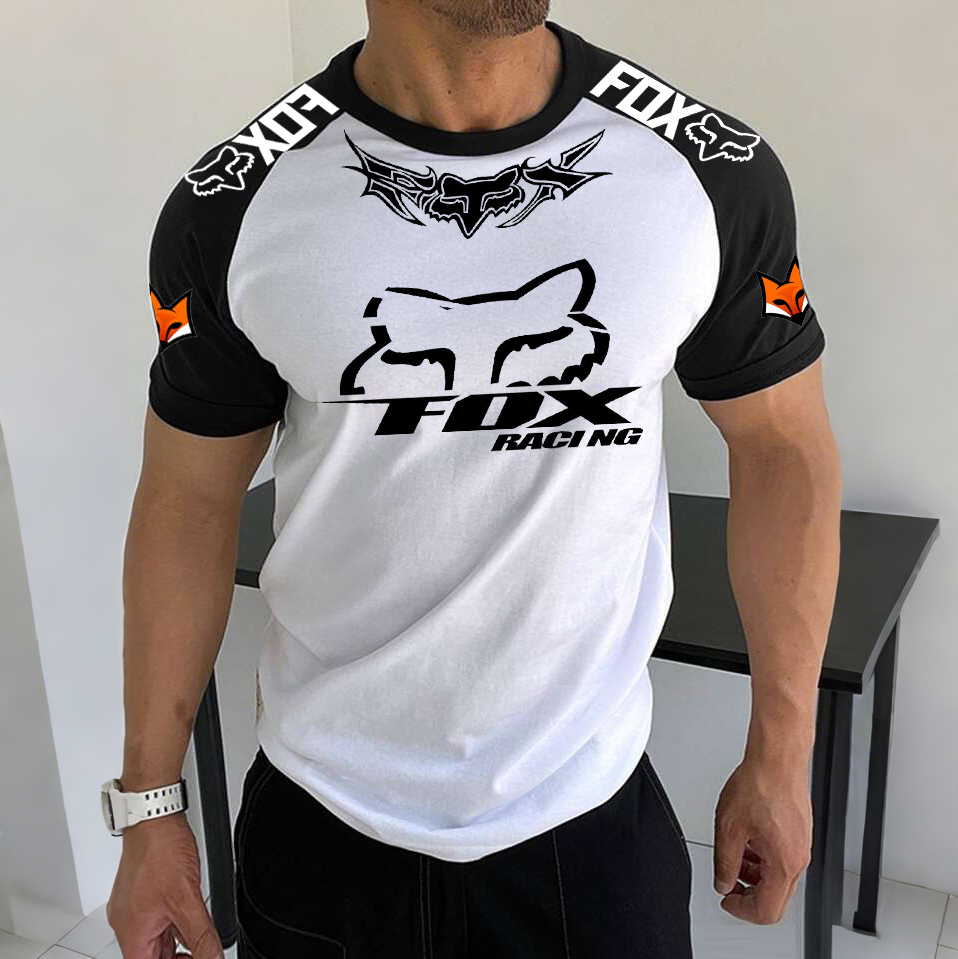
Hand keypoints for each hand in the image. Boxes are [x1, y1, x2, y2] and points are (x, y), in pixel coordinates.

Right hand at [106, 812, 223, 958]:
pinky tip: (188, 916)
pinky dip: (172, 924)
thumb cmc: (160, 852)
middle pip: (151, 956)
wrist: (153, 817)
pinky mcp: (140, 893)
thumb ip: (201, 936)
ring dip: (176, 941)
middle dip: (177, 956)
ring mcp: (132, 907)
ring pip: (155, 938)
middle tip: (202, 951)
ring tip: (199, 935)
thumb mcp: (188, 900)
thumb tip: (213, 957)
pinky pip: (155, 918)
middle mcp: (127, 924)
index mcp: (132, 934)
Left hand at [712, 752, 812, 924]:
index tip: (726, 900)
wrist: (777, 759)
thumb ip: (724, 862)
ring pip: (779, 879)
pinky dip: (763, 859)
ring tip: (734, 857)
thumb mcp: (729, 827)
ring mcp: (802, 846)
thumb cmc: (760, 784)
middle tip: (727, 884)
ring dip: (754, 875)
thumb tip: (722, 882)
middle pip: (776, 899)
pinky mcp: (799, 833)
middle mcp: (799, 858)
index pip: (767, 910)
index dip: (741, 911)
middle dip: (748, 895)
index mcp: (784, 863)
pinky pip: (782, 859)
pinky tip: (747, 842)